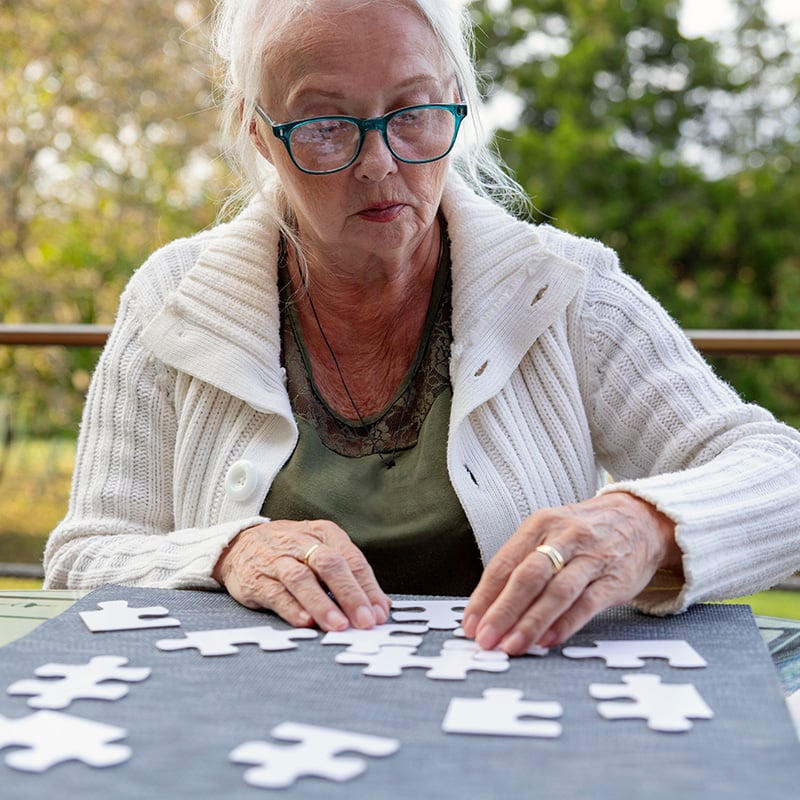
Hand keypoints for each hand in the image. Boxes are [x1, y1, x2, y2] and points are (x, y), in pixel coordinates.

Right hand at [212, 519, 390, 631]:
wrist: (239, 544)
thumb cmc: (291, 553)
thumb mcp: (321, 553)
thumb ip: (348, 577)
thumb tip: (380, 608)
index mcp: (325, 534)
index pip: (352, 560)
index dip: (368, 588)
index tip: (380, 614)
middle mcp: (302, 543)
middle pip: (330, 565)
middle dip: (351, 594)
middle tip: (365, 621)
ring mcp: (277, 560)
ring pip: (301, 579)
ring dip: (322, 604)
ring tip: (338, 625)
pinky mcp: (256, 579)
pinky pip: (275, 593)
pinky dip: (291, 608)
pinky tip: (305, 622)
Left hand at [461, 492, 681, 654]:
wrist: (640, 519)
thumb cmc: (585, 532)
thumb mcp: (549, 533)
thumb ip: (522, 564)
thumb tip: (489, 605)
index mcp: (540, 524)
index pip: (505, 563)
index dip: (484, 596)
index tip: (471, 623)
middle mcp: (564, 537)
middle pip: (528, 576)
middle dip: (503, 611)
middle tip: (486, 638)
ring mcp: (591, 558)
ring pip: (557, 592)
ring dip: (531, 622)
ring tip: (512, 645)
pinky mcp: (615, 579)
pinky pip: (587, 604)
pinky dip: (565, 624)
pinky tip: (547, 640)